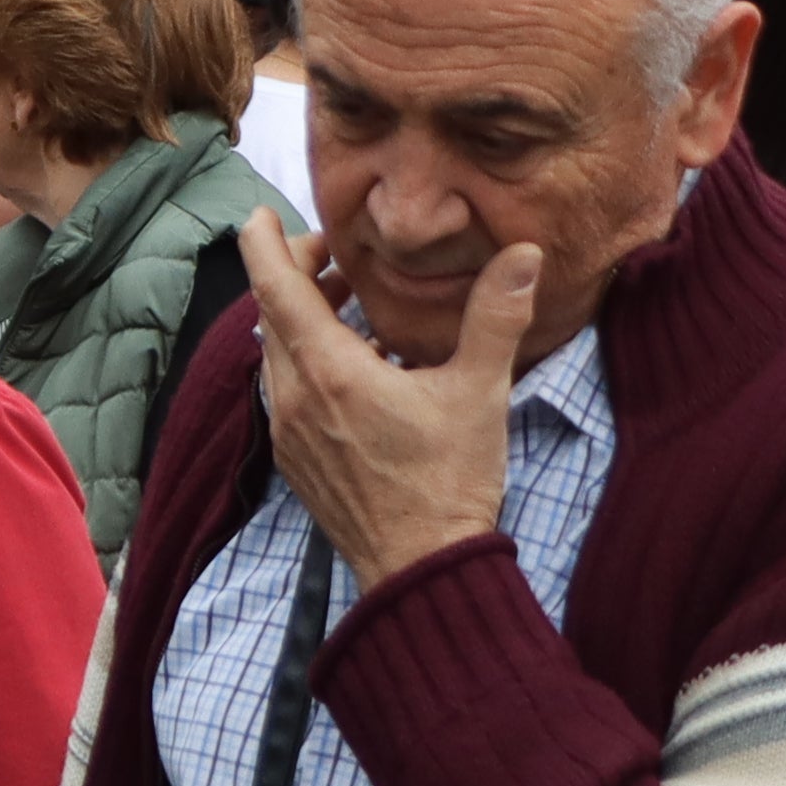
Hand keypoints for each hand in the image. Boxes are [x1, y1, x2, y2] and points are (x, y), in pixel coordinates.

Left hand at [238, 214, 539, 587]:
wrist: (421, 569)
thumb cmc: (449, 482)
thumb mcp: (480, 391)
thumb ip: (496, 315)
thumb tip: (524, 253)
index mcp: (330, 372)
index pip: (276, 289)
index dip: (265, 245)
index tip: (262, 216)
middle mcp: (296, 399)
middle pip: (272, 316)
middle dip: (297, 276)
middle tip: (337, 256)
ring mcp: (290, 433)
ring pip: (277, 355)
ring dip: (303, 320)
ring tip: (351, 302)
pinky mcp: (297, 460)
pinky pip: (287, 392)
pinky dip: (307, 361)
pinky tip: (357, 365)